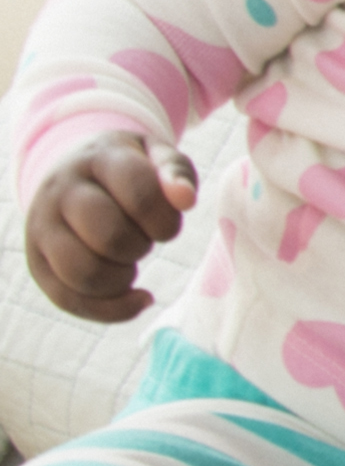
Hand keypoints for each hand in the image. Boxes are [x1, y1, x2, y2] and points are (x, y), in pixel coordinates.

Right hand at [22, 134, 195, 320]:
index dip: (166, 219)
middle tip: (145, 239)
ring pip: (84, 273)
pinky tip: (137, 296)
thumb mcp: (156, 156)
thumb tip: (185, 199)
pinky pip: (68, 300)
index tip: (169, 223)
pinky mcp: (36, 262)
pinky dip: (111, 309)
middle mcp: (61, 192)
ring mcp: (42, 228)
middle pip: (110, 237)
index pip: (139, 194)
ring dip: (123, 279)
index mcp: (98, 159)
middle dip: (141, 247)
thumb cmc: (129, 169)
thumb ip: (176, 172)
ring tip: (131, 262)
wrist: (72, 170)